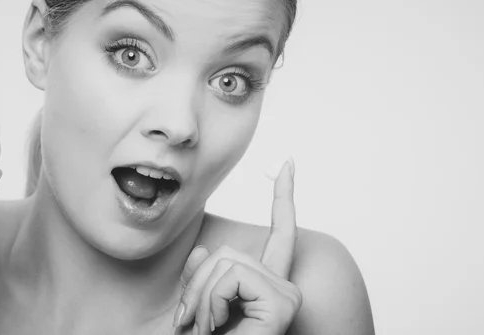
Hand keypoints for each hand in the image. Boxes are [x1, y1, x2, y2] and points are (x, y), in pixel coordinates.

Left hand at [174, 159, 301, 333]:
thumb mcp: (194, 308)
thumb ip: (200, 276)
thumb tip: (205, 248)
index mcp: (266, 286)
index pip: (280, 233)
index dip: (283, 198)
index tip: (289, 164)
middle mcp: (283, 287)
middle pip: (228, 251)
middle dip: (197, 285)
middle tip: (195, 325)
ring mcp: (285, 296)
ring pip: (226, 262)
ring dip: (201, 300)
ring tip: (207, 332)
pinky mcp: (282, 305)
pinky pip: (232, 278)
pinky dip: (211, 304)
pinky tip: (215, 330)